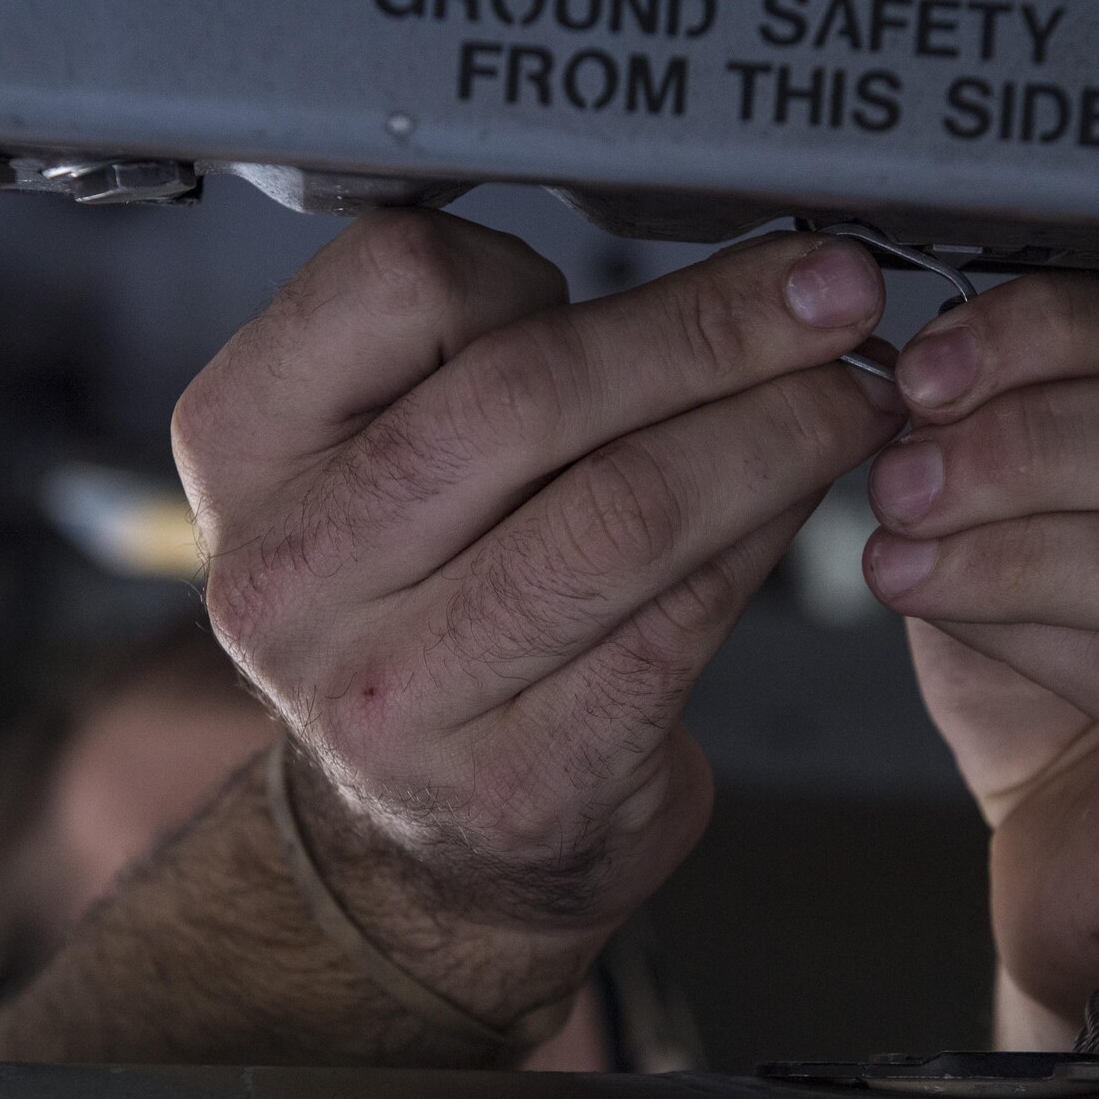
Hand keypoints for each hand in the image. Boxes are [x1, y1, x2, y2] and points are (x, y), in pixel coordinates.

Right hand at [172, 212, 900, 1022]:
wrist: (428, 839)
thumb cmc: (429, 608)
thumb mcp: (381, 467)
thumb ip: (474, 361)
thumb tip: (705, 262)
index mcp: (242, 449)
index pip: (393, 279)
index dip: (537, 260)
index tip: (640, 264)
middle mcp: (293, 575)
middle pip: (528, 394)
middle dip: (716, 329)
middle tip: (833, 293)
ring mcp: (396, 694)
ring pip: (624, 509)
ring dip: (774, 431)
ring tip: (855, 391)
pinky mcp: (518, 780)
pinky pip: (679, 618)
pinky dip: (766, 535)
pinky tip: (811, 492)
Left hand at [863, 276, 1098, 1037]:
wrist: (1086, 855)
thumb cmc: (1081, 679)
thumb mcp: (1051, 511)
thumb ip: (1033, 419)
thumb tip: (942, 365)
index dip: (1056, 336)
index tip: (930, 366)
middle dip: (1040, 441)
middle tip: (907, 468)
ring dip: (1027, 543)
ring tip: (907, 547)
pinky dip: (1037, 633)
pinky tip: (951, 611)